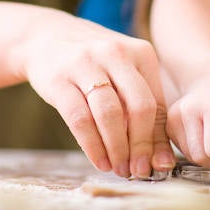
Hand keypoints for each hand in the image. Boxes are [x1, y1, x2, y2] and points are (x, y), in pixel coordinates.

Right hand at [19, 17, 173, 179]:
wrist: (47, 38)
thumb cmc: (95, 64)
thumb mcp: (124, 75)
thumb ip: (145, 111)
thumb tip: (162, 161)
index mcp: (141, 52)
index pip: (158, 103)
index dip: (158, 140)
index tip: (156, 166)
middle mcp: (115, 53)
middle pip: (139, 107)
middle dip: (140, 146)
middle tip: (137, 171)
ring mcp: (86, 63)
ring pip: (109, 114)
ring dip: (117, 149)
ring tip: (118, 169)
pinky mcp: (59, 78)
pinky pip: (80, 119)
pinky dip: (92, 146)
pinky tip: (98, 160)